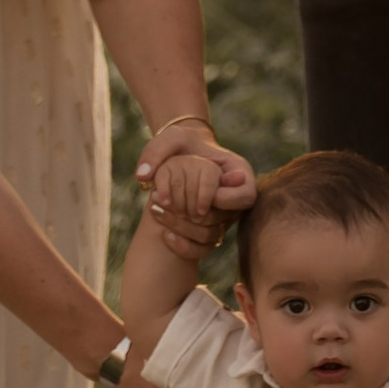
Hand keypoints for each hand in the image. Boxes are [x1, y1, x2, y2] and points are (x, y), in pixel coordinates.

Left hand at [136, 119, 255, 263]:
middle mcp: (236, 198)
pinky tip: (165, 234)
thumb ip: (156, 151)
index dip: (223, 200)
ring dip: (184, 228)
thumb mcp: (171, 139)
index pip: (245, 195)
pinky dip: (184, 246)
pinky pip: (203, 248)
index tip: (198, 201)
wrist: (181, 158)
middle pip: (227, 218)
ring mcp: (224, 216)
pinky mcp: (210, 230)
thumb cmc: (181, 144)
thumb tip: (142, 176)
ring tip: (157, 210)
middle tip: (167, 204)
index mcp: (239, 171)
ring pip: (212, 235)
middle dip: (194, 214)